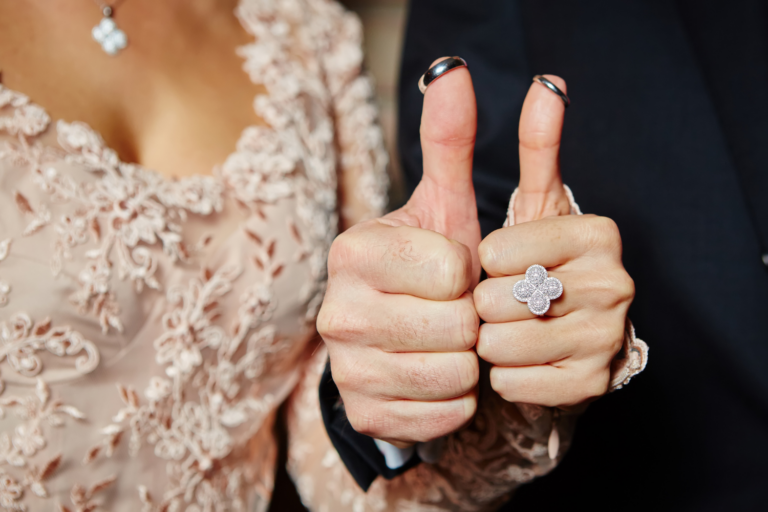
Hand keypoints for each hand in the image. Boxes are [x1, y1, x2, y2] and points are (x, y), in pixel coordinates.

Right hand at [317, 59, 480, 445]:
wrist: (396, 337)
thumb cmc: (427, 268)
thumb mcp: (441, 206)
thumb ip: (448, 143)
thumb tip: (453, 72)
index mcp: (352, 252)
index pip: (453, 269)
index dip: (469, 273)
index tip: (453, 271)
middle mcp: (336, 312)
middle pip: (456, 326)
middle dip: (471, 320)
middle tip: (453, 311)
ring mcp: (345, 369)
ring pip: (453, 375)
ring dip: (466, 360)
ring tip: (446, 342)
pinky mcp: (363, 414)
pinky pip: (443, 416)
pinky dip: (455, 400)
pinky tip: (436, 376)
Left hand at [474, 76, 633, 409]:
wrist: (560, 332)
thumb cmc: (537, 261)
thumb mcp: (535, 202)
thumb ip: (540, 146)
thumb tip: (548, 84)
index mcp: (597, 233)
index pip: (497, 252)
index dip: (484, 261)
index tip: (501, 262)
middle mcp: (614, 284)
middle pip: (496, 301)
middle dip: (485, 303)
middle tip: (506, 299)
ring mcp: (607, 338)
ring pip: (501, 345)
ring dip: (491, 340)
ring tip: (512, 327)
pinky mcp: (590, 384)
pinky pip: (512, 382)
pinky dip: (505, 374)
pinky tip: (523, 358)